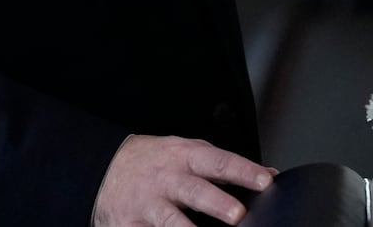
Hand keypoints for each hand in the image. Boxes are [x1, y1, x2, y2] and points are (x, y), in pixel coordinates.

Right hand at [92, 134, 274, 226]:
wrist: (104, 166)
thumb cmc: (156, 161)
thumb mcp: (189, 153)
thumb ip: (224, 165)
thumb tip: (268, 174)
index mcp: (184, 157)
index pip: (219, 161)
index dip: (243, 171)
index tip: (265, 181)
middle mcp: (166, 179)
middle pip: (194, 190)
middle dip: (216, 203)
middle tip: (238, 214)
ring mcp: (147, 204)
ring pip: (169, 219)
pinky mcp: (129, 225)